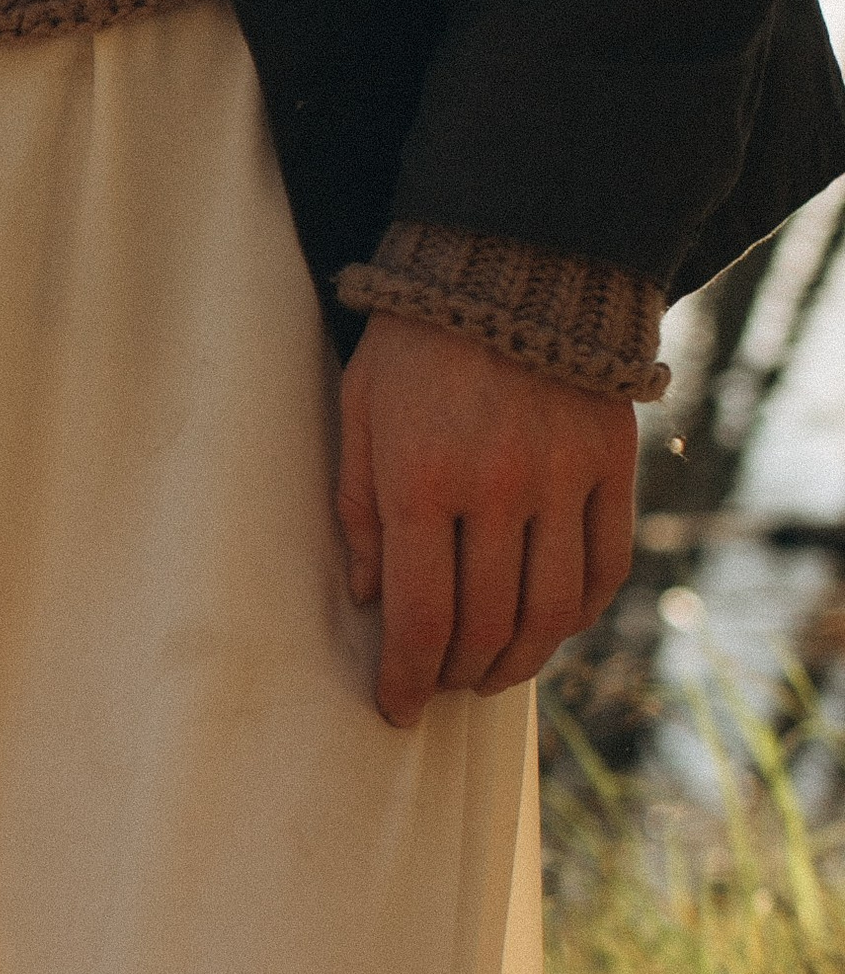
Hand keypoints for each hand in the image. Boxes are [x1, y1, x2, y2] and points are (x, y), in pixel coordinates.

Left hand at [336, 312, 638, 730]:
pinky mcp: (613, 465)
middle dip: (456, 671)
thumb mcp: (359, 412)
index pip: (420, 616)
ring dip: (520, 660)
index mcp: (423, 480)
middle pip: (486, 623)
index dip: (407, 677)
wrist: (513, 266)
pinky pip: (605, 566)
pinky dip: (579, 612)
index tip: (398, 707)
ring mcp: (564, 479)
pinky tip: (551, 625)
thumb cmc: (414, 342)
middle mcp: (499, 489)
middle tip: (439, 684)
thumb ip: (360, 509)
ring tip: (491, 672)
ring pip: (552, 610)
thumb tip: (370, 598)